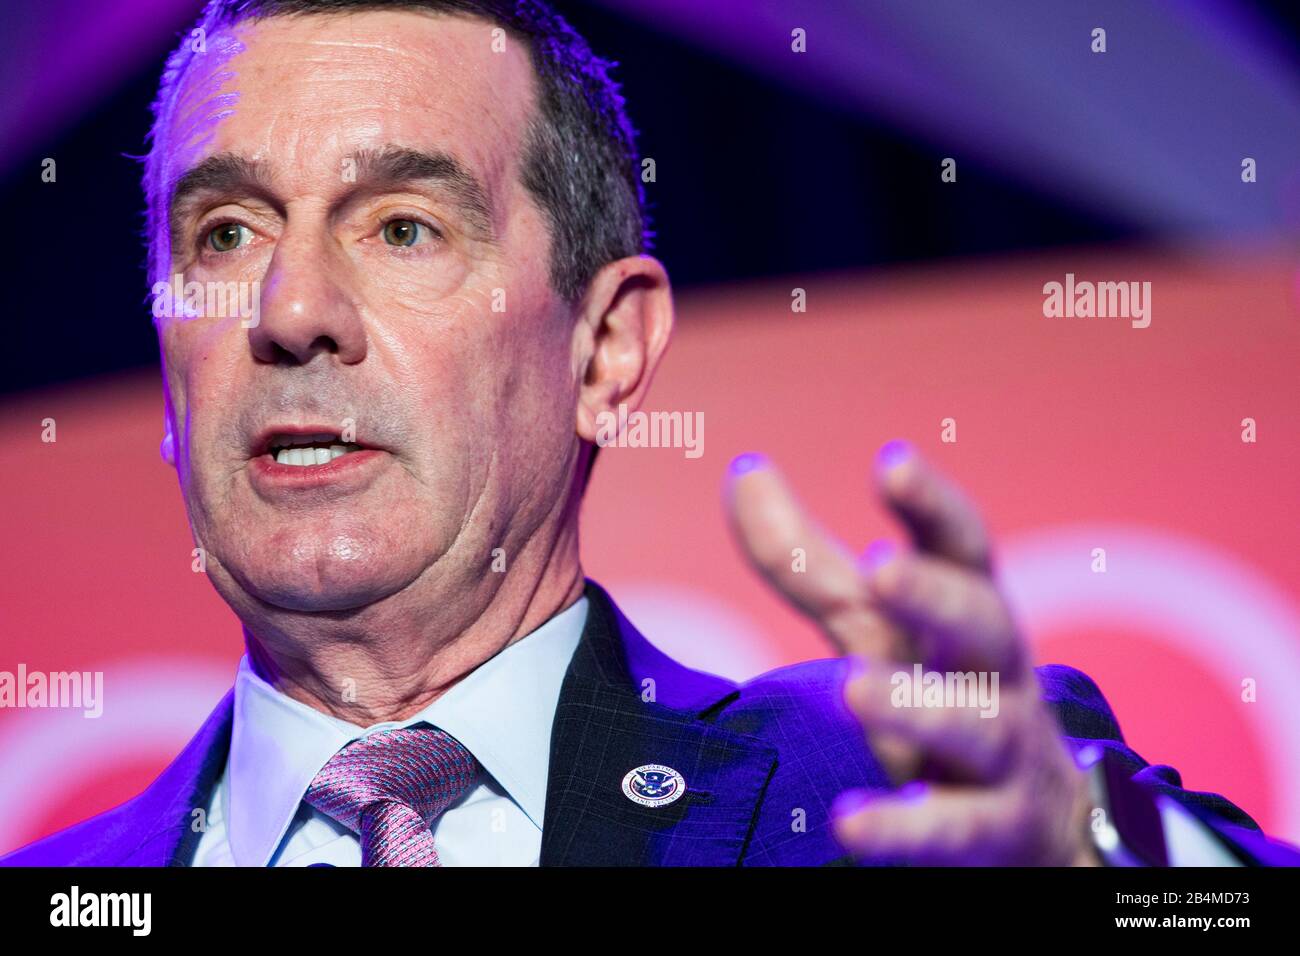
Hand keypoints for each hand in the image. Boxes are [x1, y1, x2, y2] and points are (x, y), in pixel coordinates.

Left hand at [724, 442, 1097, 865]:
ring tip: (855, 691)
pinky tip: (851, 823)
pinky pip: (958, 830)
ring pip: (979, 725)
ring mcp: (1006, 755)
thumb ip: (809, 561)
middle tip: (881, 570)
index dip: (934, 504)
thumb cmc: (940, 697)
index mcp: (967, 615)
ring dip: (920, 705)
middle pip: (984, 623)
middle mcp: (996, 675)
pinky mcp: (998, 832)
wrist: (1038, 826)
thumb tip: (743, 468)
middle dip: (937, 595)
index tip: (893, 460)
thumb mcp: (877, 628)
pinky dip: (908, 827)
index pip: (961, 549)